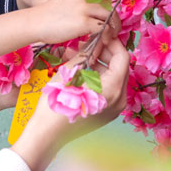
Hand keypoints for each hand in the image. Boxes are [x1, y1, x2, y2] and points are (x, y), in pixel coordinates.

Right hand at [12, 38, 129, 170]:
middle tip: (86, 45)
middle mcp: (119, 99)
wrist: (48, 134)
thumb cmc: (57, 103)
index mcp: (114, 88)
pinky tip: (79, 72)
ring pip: (112, 78)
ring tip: (77, 57)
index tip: (99, 35)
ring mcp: (114, 108)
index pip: (122, 56)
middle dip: (103, 53)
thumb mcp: (71, 71)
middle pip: (119, 67)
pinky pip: (107, 90)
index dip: (111, 42)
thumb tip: (95, 41)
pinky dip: (96, 79)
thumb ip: (86, 53)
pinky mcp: (105, 114)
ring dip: (98, 65)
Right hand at [27, 0, 109, 45]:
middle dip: (114, 19)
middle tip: (114, 30)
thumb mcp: (65, 5)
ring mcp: (84, 8)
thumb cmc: (46, 18)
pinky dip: (106, 36)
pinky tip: (103, 41)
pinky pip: (103, 28)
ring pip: (109, 16)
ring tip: (110, 37)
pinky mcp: (84, 22)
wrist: (34, 22)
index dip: (107, 10)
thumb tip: (93, 19)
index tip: (108, 21)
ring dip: (113, 27)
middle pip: (108, 6)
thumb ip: (79, 7)